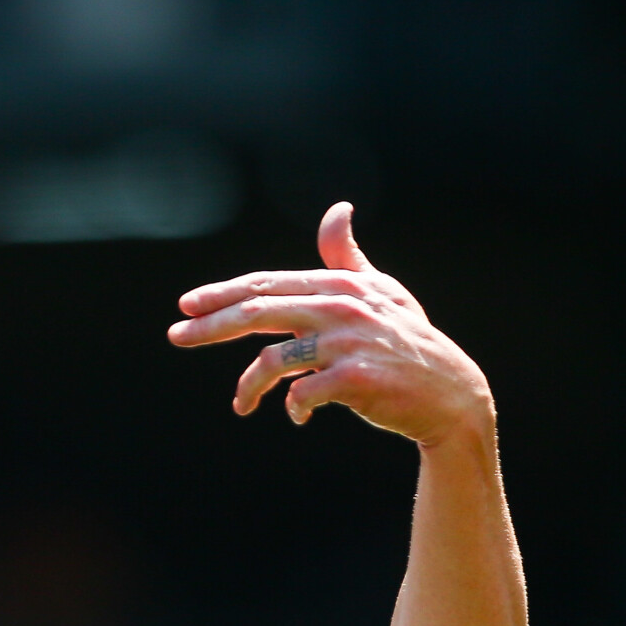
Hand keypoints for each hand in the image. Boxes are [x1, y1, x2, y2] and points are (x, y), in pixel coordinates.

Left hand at [168, 202, 494, 449]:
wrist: (449, 393)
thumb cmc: (407, 340)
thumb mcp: (381, 291)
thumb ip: (346, 258)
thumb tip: (337, 209)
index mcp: (339, 286)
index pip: (267, 284)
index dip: (222, 293)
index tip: (185, 305)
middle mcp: (341, 308)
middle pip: (258, 311)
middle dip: (210, 325)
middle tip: (176, 336)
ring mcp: (349, 343)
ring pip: (274, 359)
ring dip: (248, 386)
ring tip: (242, 405)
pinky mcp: (356, 380)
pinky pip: (302, 394)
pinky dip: (293, 407)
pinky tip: (296, 416)